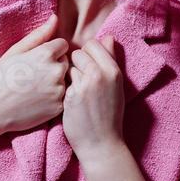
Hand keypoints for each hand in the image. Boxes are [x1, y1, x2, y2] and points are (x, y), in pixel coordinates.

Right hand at [0, 13, 68, 136]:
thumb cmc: (0, 78)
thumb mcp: (16, 51)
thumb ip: (39, 34)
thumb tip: (55, 18)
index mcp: (46, 54)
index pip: (62, 45)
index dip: (50, 52)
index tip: (37, 61)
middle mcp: (56, 71)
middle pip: (65, 62)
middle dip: (54, 66)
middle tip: (33, 76)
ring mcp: (59, 91)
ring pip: (65, 80)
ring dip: (56, 82)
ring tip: (35, 89)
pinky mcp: (59, 107)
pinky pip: (64, 97)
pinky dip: (54, 98)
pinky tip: (38, 100)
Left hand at [61, 35, 125, 166]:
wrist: (101, 143)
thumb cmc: (109, 114)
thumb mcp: (116, 85)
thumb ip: (110, 60)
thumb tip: (108, 37)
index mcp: (113, 70)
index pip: (93, 44)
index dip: (88, 54)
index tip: (89, 67)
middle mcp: (99, 75)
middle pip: (77, 53)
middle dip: (77, 64)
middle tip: (83, 82)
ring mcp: (84, 85)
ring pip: (68, 68)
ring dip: (70, 77)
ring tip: (79, 94)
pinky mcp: (70, 96)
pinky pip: (63, 83)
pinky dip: (65, 90)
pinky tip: (73, 103)